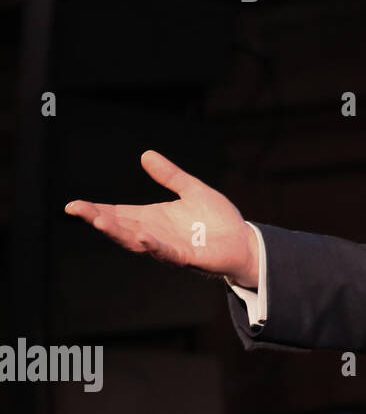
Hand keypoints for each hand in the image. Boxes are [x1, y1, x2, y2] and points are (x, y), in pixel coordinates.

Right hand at [64, 150, 259, 288]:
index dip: (96, 210)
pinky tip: (143, 237)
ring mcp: (171, 248)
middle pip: (122, 228)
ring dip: (119, 233)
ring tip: (100, 221)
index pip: (119, 214)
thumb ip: (171, 176)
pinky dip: (155, 247)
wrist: (244, 242)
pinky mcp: (190, 258)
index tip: (72, 205)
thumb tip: (146, 155)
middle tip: (77, 210)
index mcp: (154, 219)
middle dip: (99, 219)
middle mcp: (157, 235)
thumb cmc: (217, 220)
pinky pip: (169, 254)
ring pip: (138, 243)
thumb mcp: (192, 190)